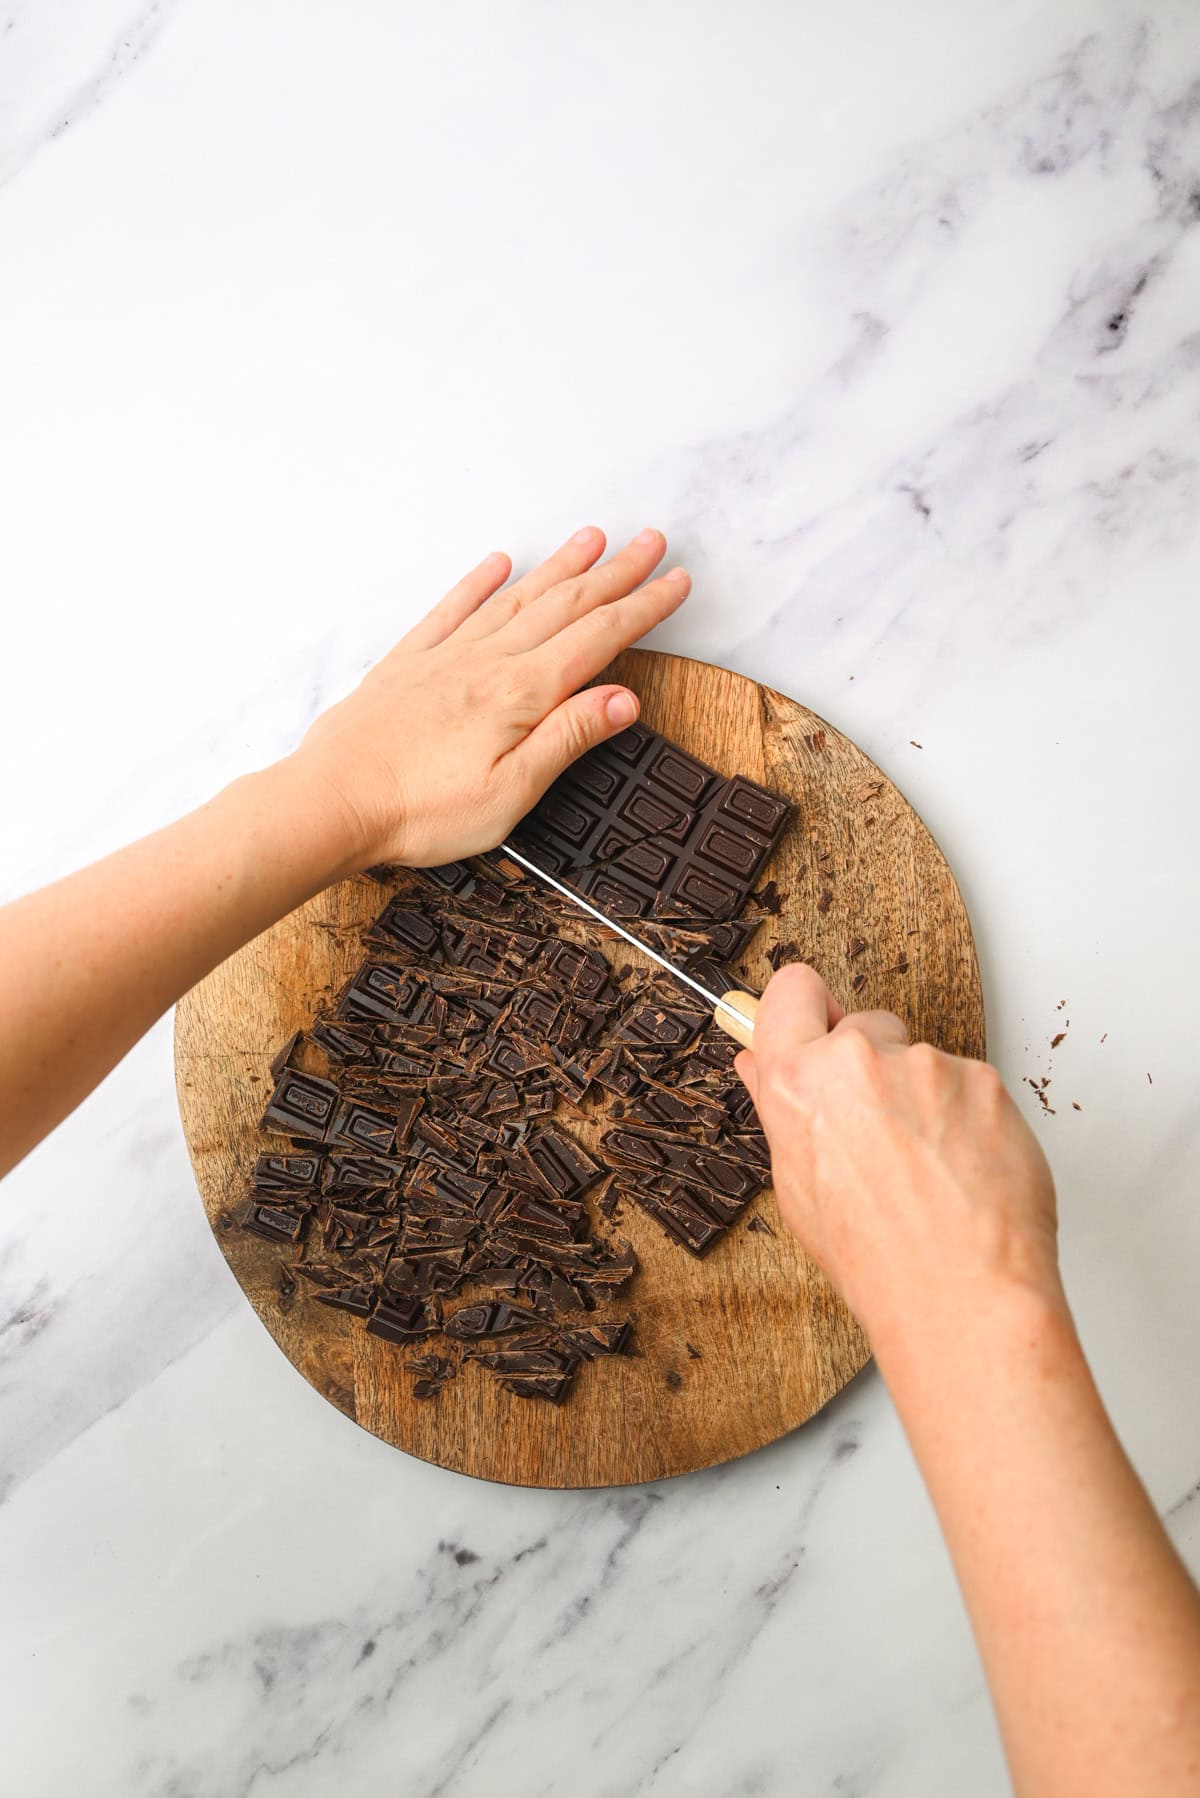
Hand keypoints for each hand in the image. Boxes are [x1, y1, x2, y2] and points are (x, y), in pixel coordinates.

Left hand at [290, 526, 687, 869]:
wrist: (331, 802)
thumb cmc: (417, 811)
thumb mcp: (511, 793)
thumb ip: (568, 738)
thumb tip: (623, 700)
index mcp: (519, 695)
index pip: (598, 639)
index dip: (643, 609)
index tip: (675, 583)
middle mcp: (486, 662)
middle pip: (565, 605)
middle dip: (615, 573)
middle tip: (651, 543)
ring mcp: (445, 658)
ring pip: (516, 598)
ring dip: (559, 567)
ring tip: (592, 539)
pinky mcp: (408, 665)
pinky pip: (452, 609)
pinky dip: (479, 582)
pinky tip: (496, 564)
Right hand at [735, 963, 1060, 1347]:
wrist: (962, 1293)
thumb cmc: (877, 1257)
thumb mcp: (799, 1187)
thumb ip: (782, 1110)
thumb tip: (760, 1065)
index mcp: (800, 1082)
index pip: (791, 991)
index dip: (803, 1009)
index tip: (814, 1024)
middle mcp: (861, 1059)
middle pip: (863, 1025)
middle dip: (871, 1064)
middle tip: (880, 1132)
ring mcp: (929, 1064)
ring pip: (921, 1061)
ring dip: (924, 1098)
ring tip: (929, 1170)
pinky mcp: (986, 1080)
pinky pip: (970, 1085)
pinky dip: (970, 1118)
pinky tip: (964, 1170)